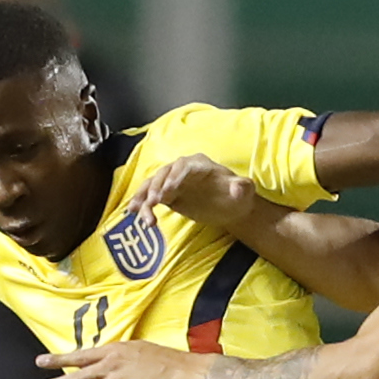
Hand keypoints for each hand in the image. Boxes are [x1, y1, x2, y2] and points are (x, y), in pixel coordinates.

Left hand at [34, 341, 198, 378]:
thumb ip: (124, 357)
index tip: (41, 362)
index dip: (59, 359)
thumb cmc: (167, 360)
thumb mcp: (140, 350)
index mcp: (113, 351)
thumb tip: (117, 362)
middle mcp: (109, 366)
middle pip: (75, 377)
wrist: (181, 371)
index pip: (80, 356)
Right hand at [123, 155, 258, 230]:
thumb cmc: (238, 196)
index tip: (169, 191)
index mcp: (199, 164)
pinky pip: (150, 197)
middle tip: (154, 202)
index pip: (183, 166)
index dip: (175, 177)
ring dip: (145, 198)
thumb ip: (242, 187)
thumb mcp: (244, 191)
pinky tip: (134, 213)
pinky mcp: (166, 195)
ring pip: (153, 186)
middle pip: (164, 174)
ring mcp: (172, 181)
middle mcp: (182, 169)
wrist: (230, 207)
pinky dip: (142, 204)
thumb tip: (239, 186)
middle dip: (157, 187)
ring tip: (143, 214)